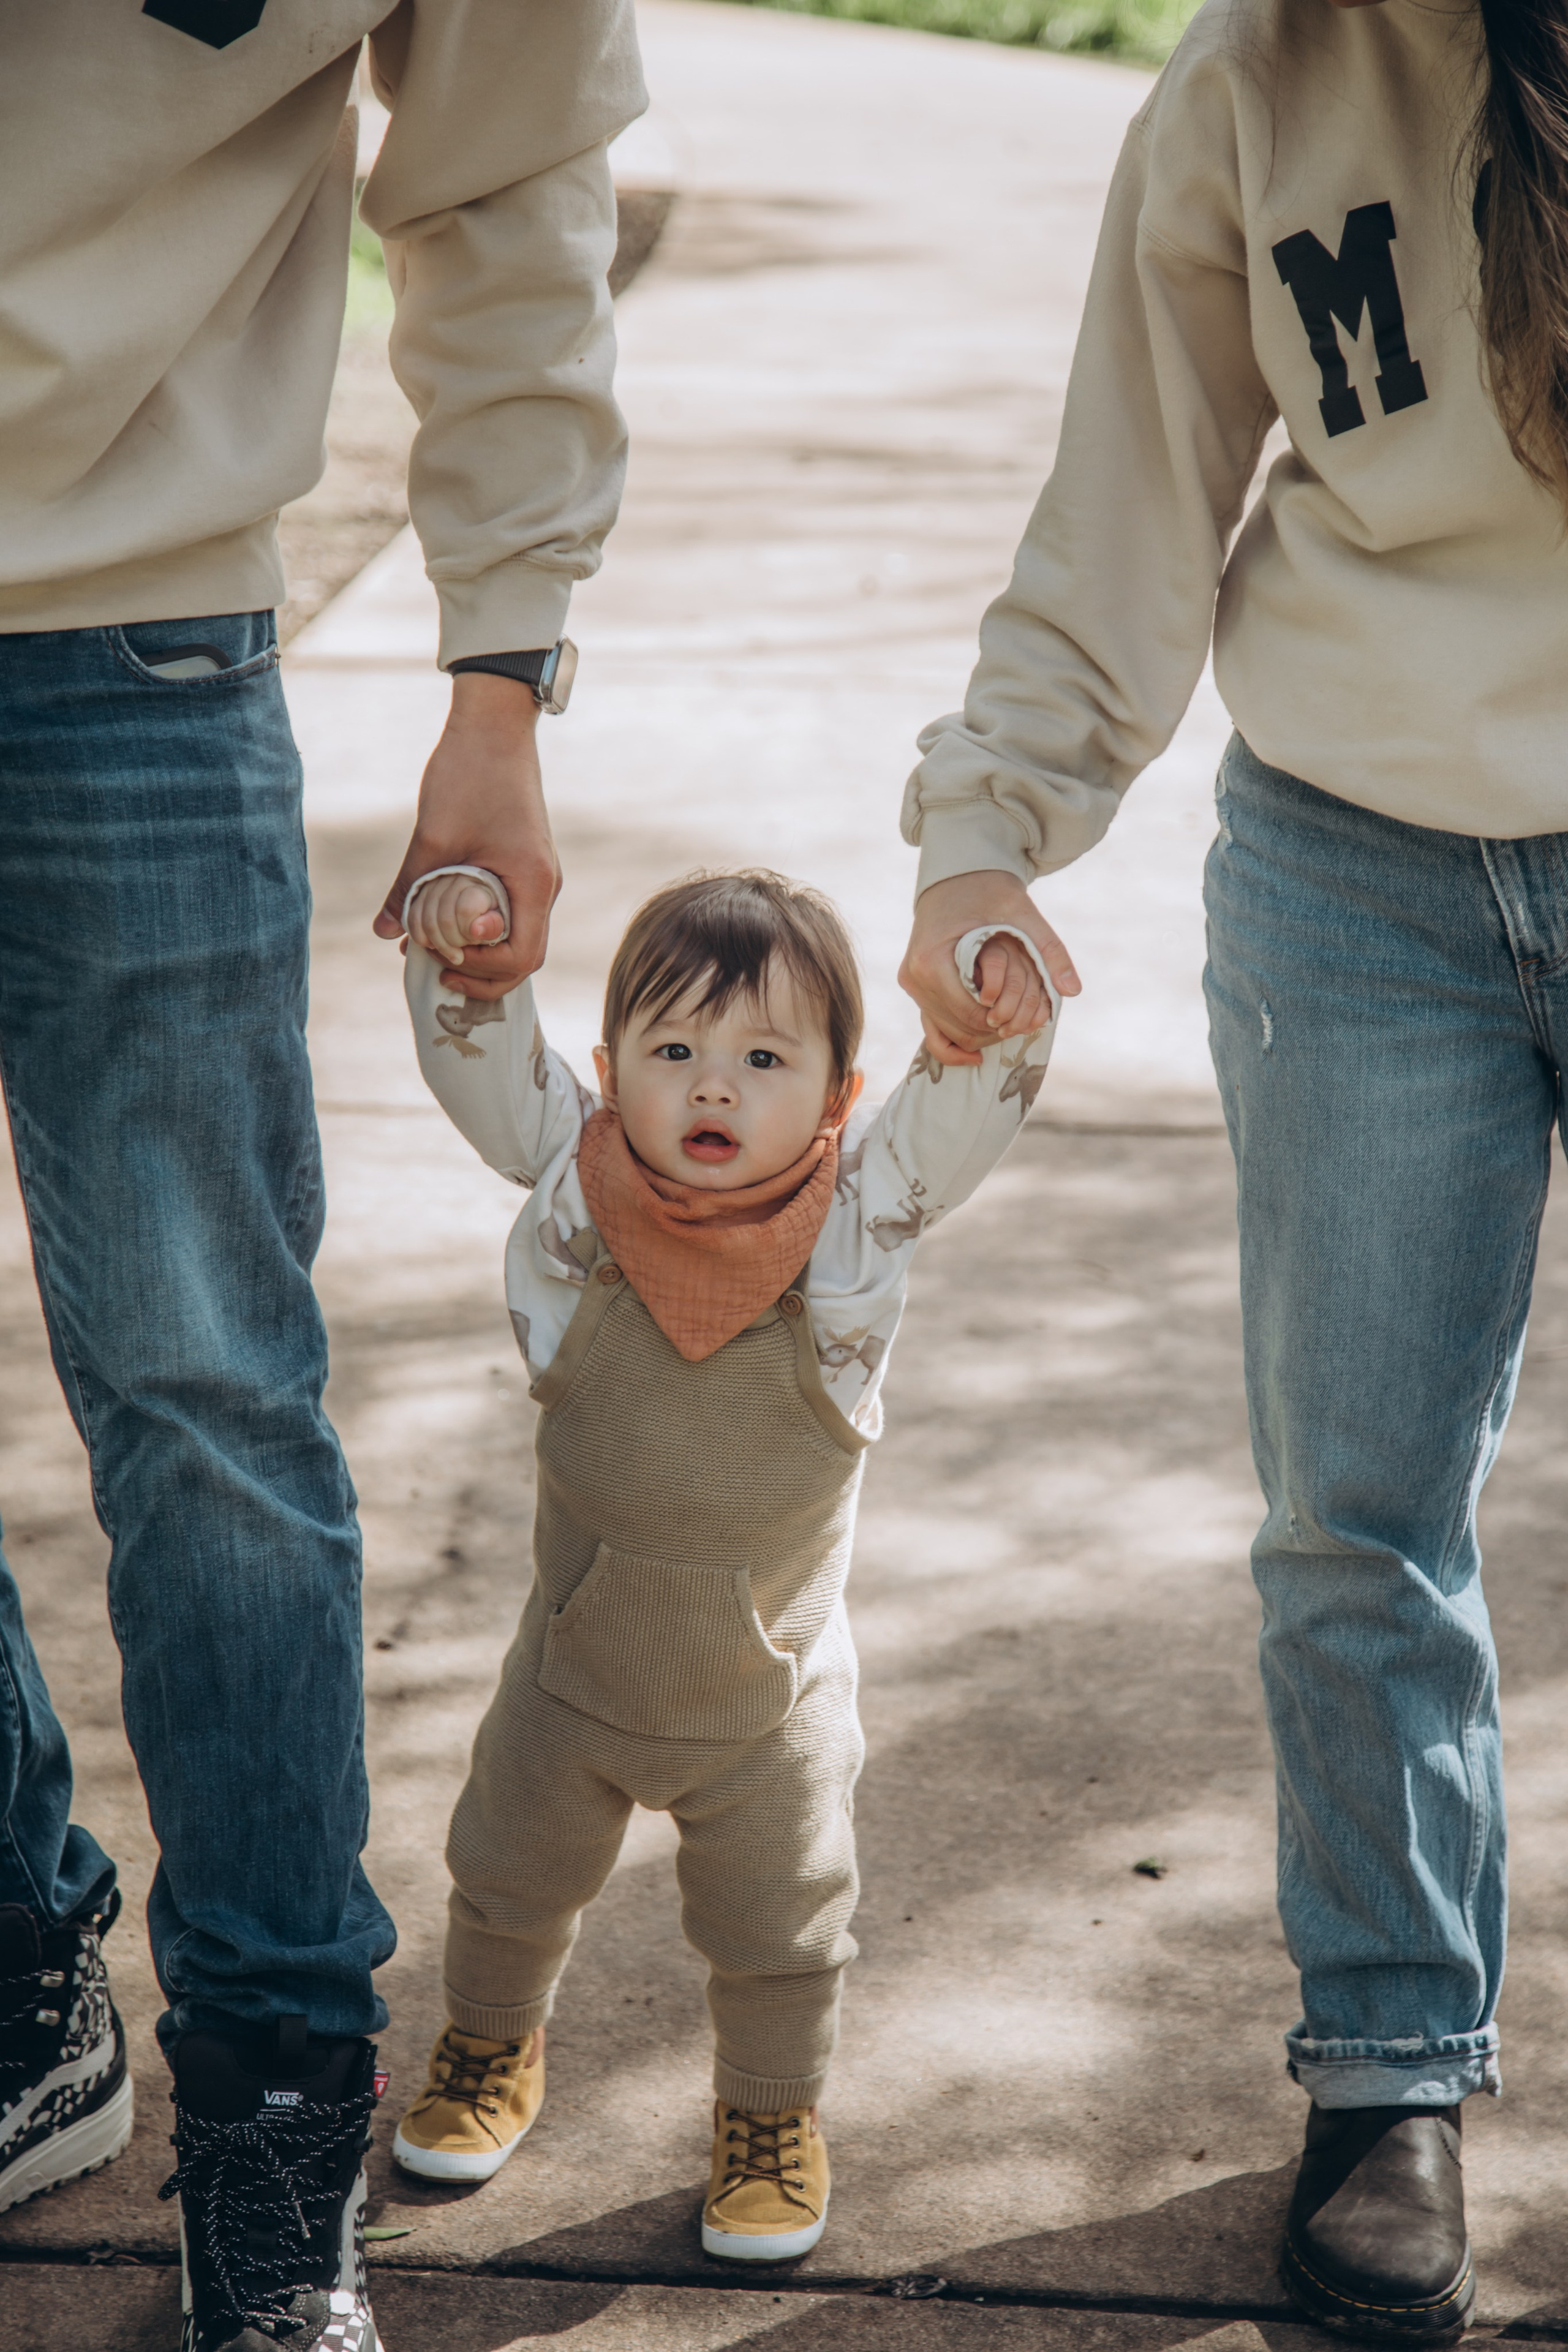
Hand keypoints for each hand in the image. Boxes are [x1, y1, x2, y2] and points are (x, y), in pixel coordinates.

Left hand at [373, 671, 560, 997]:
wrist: (493, 724)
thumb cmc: (468, 774)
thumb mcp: (431, 837)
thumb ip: (410, 888)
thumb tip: (384, 932)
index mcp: (532, 882)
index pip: (523, 957)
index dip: (483, 973)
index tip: (442, 963)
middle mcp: (544, 885)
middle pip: (525, 955)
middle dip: (481, 971)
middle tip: (437, 969)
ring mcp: (537, 875)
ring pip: (515, 933)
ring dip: (478, 949)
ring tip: (432, 947)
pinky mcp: (525, 863)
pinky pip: (508, 910)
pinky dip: (479, 926)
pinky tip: (443, 920)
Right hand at [898, 869, 1079, 1065]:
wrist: (957, 875)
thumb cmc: (990, 892)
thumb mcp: (1024, 916)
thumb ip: (1048, 951)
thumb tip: (1073, 990)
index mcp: (933, 960)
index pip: (971, 1013)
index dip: (1001, 1019)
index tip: (1025, 1014)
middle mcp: (914, 976)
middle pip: (959, 1027)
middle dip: (992, 1030)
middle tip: (1022, 1023)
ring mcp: (910, 981)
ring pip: (947, 1030)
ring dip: (978, 1033)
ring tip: (1007, 1023)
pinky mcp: (912, 983)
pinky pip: (931, 1025)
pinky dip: (953, 1041)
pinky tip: (976, 1054)